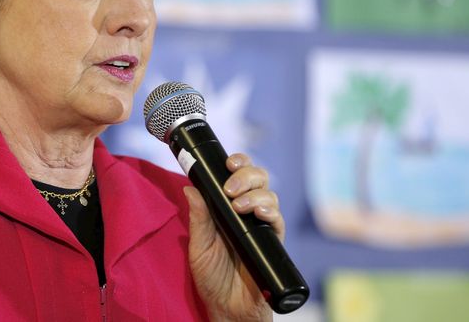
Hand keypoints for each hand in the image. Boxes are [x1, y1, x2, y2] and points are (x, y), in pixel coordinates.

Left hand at [185, 153, 283, 321]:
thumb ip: (198, 217)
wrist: (227, 306)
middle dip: (247, 175)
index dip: (239, 163)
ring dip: (255, 194)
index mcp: (227, 207)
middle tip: (231, 189)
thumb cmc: (211, 277)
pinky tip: (261, 214)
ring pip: (269, 195)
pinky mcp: (272, 242)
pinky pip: (278, 221)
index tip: (230, 162)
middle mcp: (247, 212)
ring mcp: (261, 225)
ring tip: (239, 206)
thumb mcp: (199, 245)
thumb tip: (190, 188)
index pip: (238, 175)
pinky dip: (271, 212)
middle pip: (258, 179)